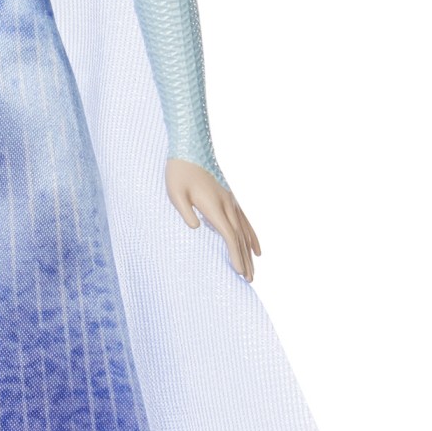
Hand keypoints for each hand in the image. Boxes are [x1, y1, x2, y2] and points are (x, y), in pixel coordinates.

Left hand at [165, 158, 260, 280]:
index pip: (229, 235)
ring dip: (249, 251)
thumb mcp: (175, 193)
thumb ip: (185, 212)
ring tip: (253, 270)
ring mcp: (231, 201)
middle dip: (244, 259)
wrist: (189, 150)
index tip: (239, 272)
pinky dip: (252, 236)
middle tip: (249, 280)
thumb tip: (196, 229)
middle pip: (239, 237)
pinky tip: (256, 248)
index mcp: (214, 206)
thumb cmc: (178, 173)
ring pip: (244, 231)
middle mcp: (227, 205)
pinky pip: (245, 221)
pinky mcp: (230, 197)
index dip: (235, 255)